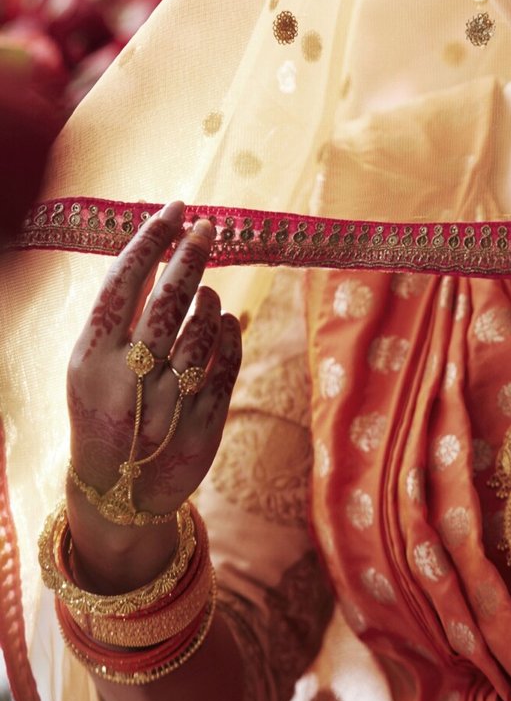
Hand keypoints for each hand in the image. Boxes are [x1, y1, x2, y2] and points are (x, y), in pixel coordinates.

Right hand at [66, 202, 240, 572]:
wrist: (117, 493)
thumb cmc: (103, 410)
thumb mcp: (91, 364)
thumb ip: (120, 314)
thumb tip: (153, 253)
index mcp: (91, 357)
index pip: (124, 282)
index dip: (151, 239)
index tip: (176, 208)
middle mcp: (129, 378)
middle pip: (168, 300)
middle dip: (190, 255)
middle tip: (208, 227)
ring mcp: (169, 403)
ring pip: (202, 331)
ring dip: (209, 299)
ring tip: (206, 288)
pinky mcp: (204, 425)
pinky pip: (227, 365)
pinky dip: (230, 334)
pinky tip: (226, 318)